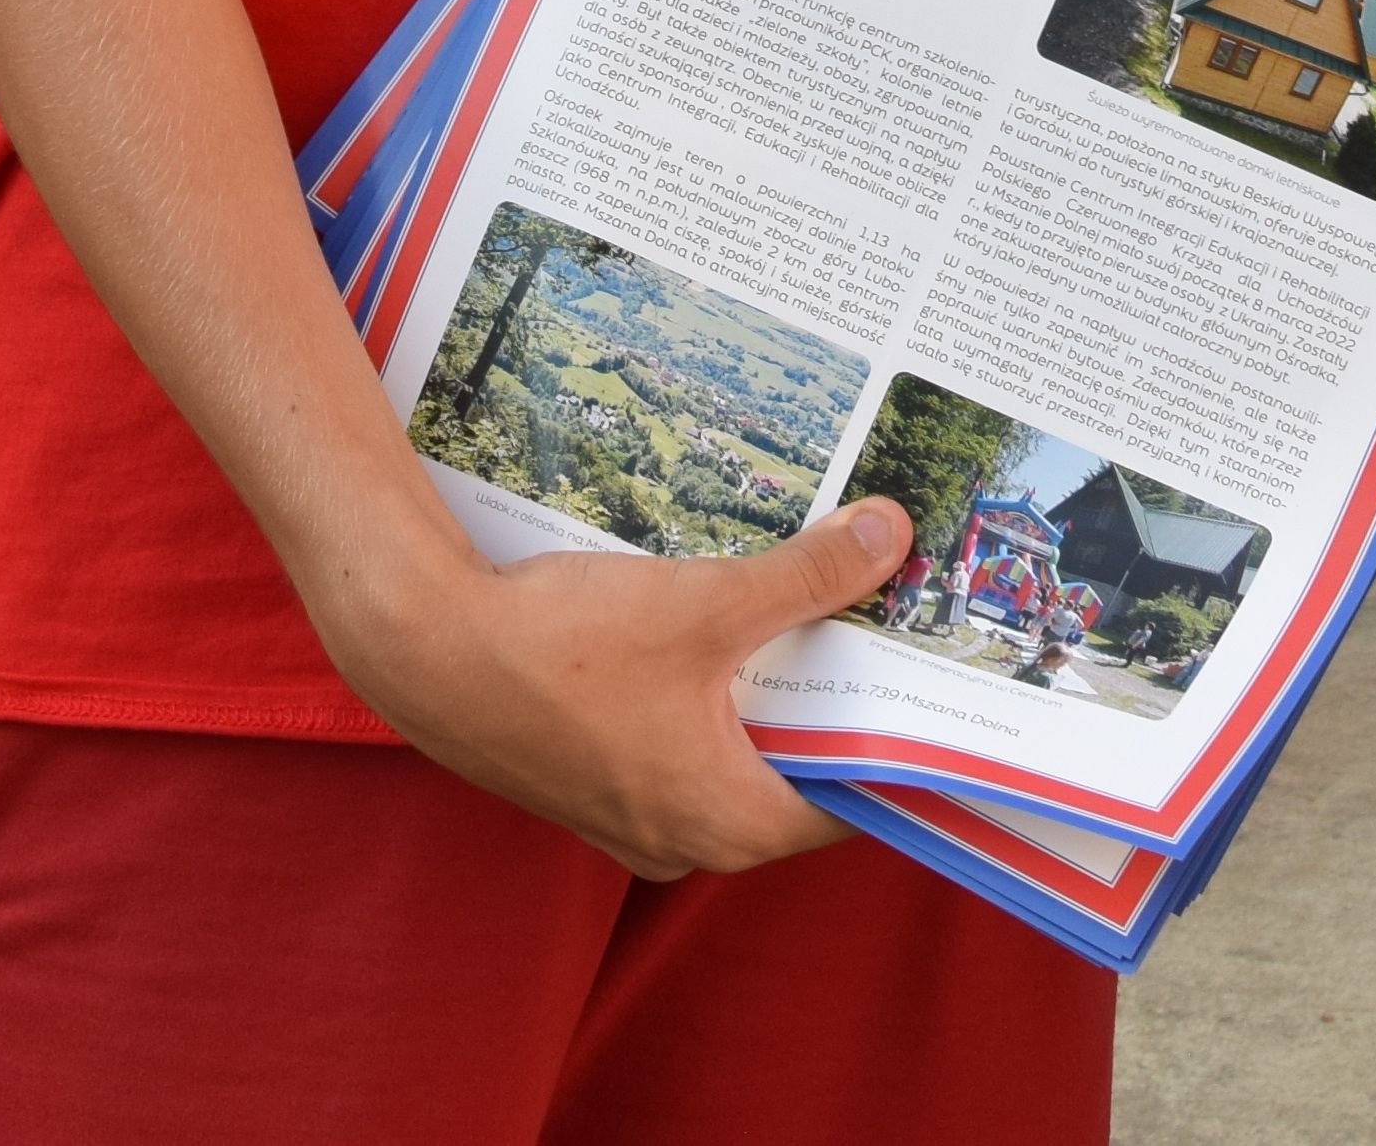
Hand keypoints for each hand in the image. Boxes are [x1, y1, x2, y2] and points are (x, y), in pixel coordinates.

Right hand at [333, 493, 910, 876]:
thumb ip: (807, 575)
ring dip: (784, 688)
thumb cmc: (563, 650)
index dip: (902, 742)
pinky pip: (695, 742)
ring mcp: (640, 814)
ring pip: (746, 752)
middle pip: (803, 772)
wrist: (429, 653)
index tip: (946, 689)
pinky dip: (728, 691)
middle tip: (901, 626)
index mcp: (726, 822)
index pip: (853, 800)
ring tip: (834, 608)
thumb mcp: (706, 603)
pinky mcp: (604, 778)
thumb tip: (892, 537)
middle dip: (847, 698)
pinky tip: (743, 622)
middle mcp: (687, 838)